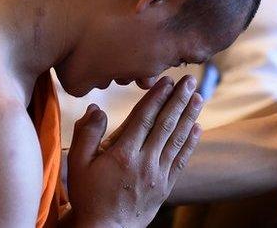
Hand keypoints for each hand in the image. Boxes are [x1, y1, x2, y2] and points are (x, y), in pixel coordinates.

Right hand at [66, 76, 203, 226]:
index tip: (167, 80)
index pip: (144, 118)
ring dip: (189, 116)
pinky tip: (197, 128)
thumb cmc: (88, 196)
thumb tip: (96, 108)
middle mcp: (144, 162)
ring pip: (177, 140)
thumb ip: (86, 135)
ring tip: (199, 98)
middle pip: (166, 124)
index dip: (157, 97)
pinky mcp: (166, 186)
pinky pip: (181, 160)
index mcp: (122, 154)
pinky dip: (190, 143)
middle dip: (179, 100)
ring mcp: (158, 174)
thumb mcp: (77, 165)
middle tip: (190, 81)